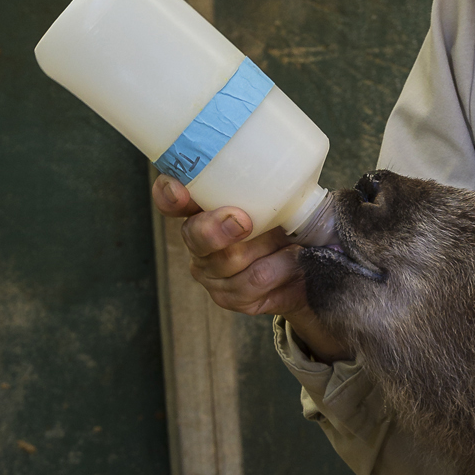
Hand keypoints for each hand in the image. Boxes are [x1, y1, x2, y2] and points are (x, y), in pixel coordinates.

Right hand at [151, 173, 350, 361]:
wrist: (306, 270)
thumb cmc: (286, 227)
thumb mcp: (279, 202)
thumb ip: (267, 189)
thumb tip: (279, 176)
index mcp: (201, 210)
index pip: (171, 200)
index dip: (168, 195)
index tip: (180, 192)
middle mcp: (197, 242)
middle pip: (197, 235)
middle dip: (219, 228)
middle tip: (244, 222)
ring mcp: (210, 273)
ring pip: (232, 259)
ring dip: (269, 247)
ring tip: (292, 242)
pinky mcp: (228, 298)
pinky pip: (255, 281)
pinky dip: (282, 266)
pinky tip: (294, 261)